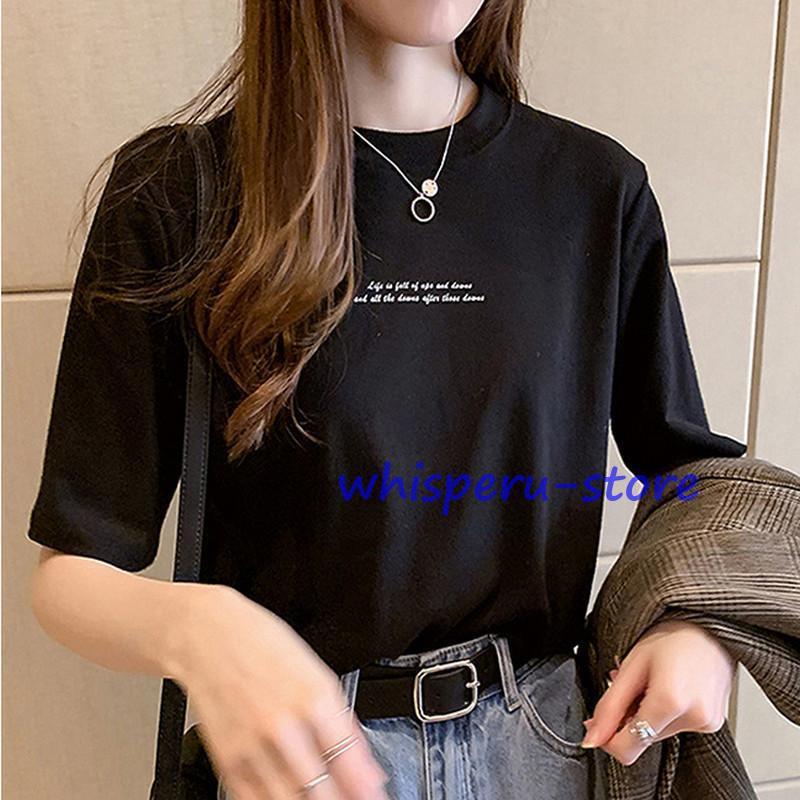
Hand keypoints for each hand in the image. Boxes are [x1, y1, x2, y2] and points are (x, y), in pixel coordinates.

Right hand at [164, 584, 388, 799]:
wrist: (208, 638)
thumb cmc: (262, 646)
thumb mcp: (316, 673)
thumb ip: (343, 723)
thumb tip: (366, 765)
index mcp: (313, 700)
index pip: (348, 761)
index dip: (366, 788)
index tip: (374, 795)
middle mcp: (283, 727)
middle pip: (321, 789)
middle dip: (341, 799)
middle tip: (352, 799)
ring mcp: (253, 748)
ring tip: (324, 796)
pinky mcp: (228, 761)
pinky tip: (291, 797)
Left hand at [580, 618, 735, 765]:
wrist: (708, 624)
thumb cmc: (672, 635)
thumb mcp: (631, 665)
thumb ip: (609, 706)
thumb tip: (592, 737)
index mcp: (670, 702)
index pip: (628, 748)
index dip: (606, 737)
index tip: (597, 721)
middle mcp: (694, 718)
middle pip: (642, 739)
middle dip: (628, 717)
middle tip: (630, 685)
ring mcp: (708, 723)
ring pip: (657, 733)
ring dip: (646, 712)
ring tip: (651, 681)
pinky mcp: (714, 723)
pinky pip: (676, 727)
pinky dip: (663, 712)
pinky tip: (666, 687)